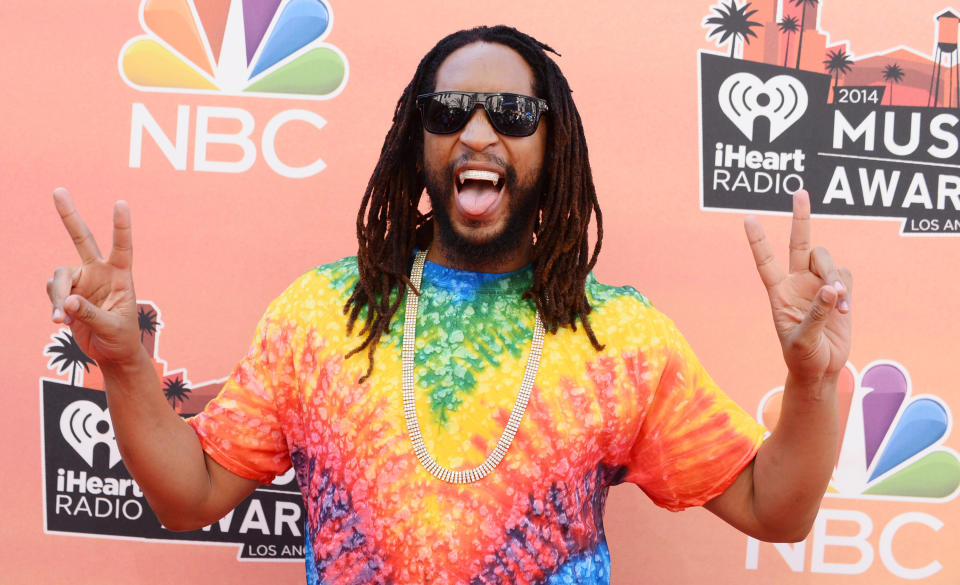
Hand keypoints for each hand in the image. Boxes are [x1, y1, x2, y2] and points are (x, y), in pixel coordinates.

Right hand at [46, 188, 141, 365]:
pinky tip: (59, 320)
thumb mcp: (113, 328)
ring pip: (59, 275)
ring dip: (56, 296)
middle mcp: (101, 272)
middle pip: (83, 239)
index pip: (123, 247)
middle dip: (69, 216)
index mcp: (121, 276)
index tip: (121, 202)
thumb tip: (66, 301)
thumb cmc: (122, 338)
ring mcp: (83, 280)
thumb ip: (90, 314)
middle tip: (58, 190)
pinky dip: (53, 305)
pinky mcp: (68, 292)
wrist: (112, 352)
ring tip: (60, 319)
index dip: (121, 226)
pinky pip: (53, 291)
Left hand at [744, 190, 851, 384]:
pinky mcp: (838, 291)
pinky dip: (846, 288)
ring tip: (838, 303)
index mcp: (778, 292)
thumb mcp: (802, 340)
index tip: (748, 218)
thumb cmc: (802, 356)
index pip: (765, 261)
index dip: (757, 240)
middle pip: (799, 243)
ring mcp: (818, 285)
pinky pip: (844, 275)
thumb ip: (815, 314)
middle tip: (799, 192)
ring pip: (827, 260)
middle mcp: (796, 282)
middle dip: (800, 217)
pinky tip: (844, 308)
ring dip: (833, 277)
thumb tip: (831, 290)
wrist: (819, 368)